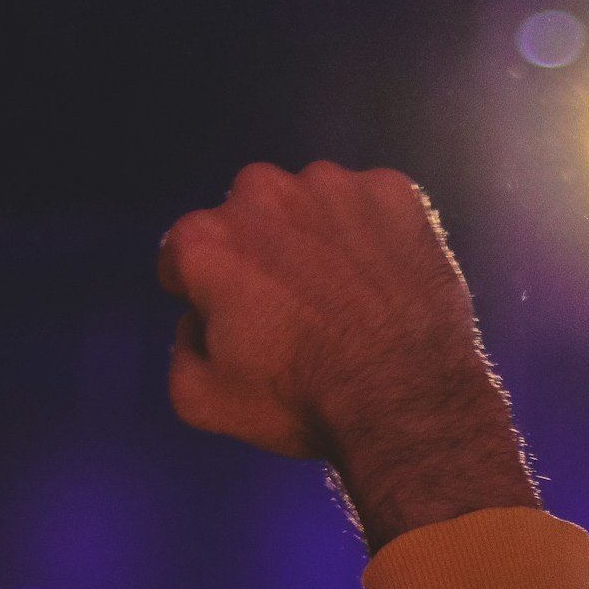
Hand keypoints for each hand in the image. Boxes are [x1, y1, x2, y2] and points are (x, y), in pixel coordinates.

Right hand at [158, 162, 536, 548]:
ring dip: (319, 237)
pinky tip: (386, 280)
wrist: (407, 401)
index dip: (207, 294)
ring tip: (348, 296)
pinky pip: (371, 206)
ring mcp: (332, 186)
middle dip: (262, 255)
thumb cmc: (302, 402)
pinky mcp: (392, 191)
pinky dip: (374, 234)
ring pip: (310, 205)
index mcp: (205, 240)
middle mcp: (262, 193)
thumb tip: (198, 318)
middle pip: (248, 220)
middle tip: (298, 310)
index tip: (240, 321)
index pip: (185, 257)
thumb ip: (181, 347)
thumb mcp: (202, 400)